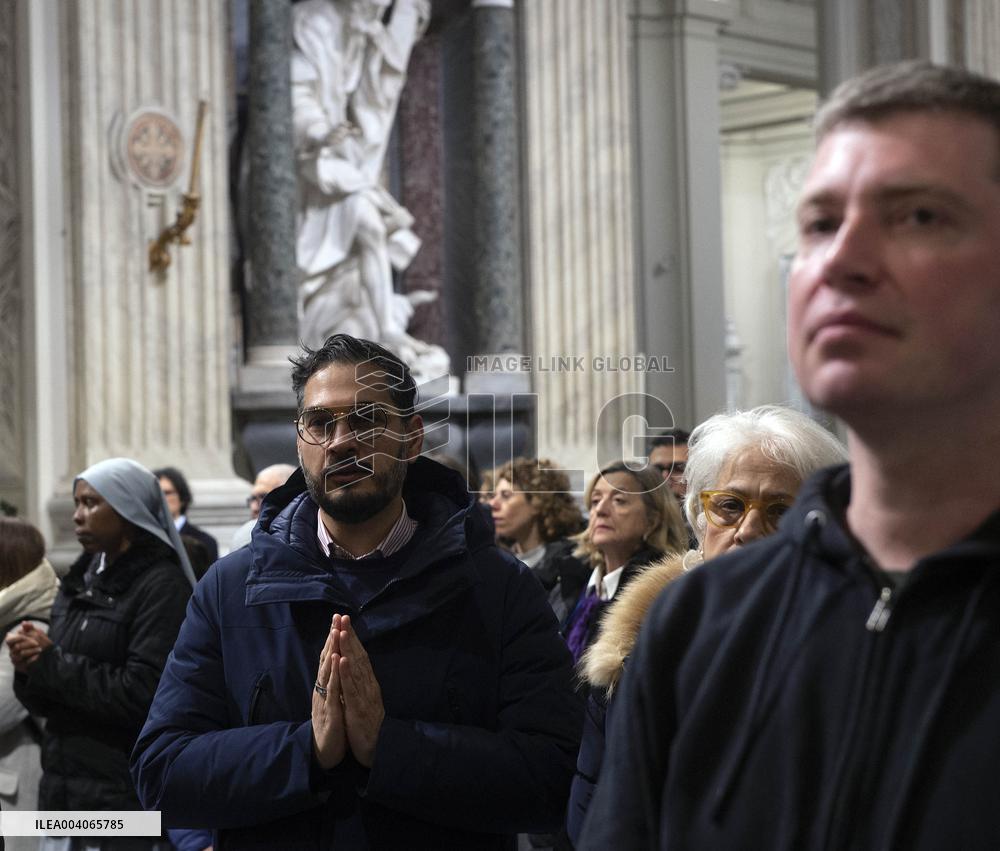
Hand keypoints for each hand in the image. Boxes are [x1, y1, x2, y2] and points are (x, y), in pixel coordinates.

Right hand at [6, 622, 51, 672]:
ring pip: (21, 654)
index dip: (16, 638)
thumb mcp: (37, 633)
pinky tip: (38, 656)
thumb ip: (30, 628)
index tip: (25, 636)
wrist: (45, 656)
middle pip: (17, 646)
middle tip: (37, 643)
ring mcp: (15, 659)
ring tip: (40, 649)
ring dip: (32, 651)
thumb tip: (24, 622)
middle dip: (28, 644)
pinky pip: (25, 662)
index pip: (9, 640)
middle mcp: (12, 651)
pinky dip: (32, 658)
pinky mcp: (20, 666)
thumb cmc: (38, 643)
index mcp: (14, 642)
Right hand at [311, 618, 346, 769]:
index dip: (333, 639)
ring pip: (327, 670)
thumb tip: (335, 666)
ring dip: (332, 650)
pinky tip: (338, 659)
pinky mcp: (329, 710)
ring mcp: (324, 699)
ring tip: (336, 631)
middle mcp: (322, 689)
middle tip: (336, 616)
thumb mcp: (332, 702)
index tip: (337, 620)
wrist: (324, 753)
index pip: (329, 658)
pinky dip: (335, 673)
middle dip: (332, 637)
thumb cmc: (330, 727)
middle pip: (326, 659)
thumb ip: (332, 684)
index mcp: (325, 686)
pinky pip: (332, 689)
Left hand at [336, 615, 384, 767]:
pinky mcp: (359, 709)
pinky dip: (347, 673)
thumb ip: (359, 684)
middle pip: (358, 657)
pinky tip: (342, 660)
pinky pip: (352, 689)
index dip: (352, 639)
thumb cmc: (366, 725)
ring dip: (348, 650)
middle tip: (342, 617)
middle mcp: (368, 686)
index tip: (343, 622)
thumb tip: (353, 665)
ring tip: (341, 632)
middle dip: (349, 637)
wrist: (375, 749)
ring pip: (355, 669)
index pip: (359, 656)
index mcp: (367, 683)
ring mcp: (365, 696)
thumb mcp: (362, 700)